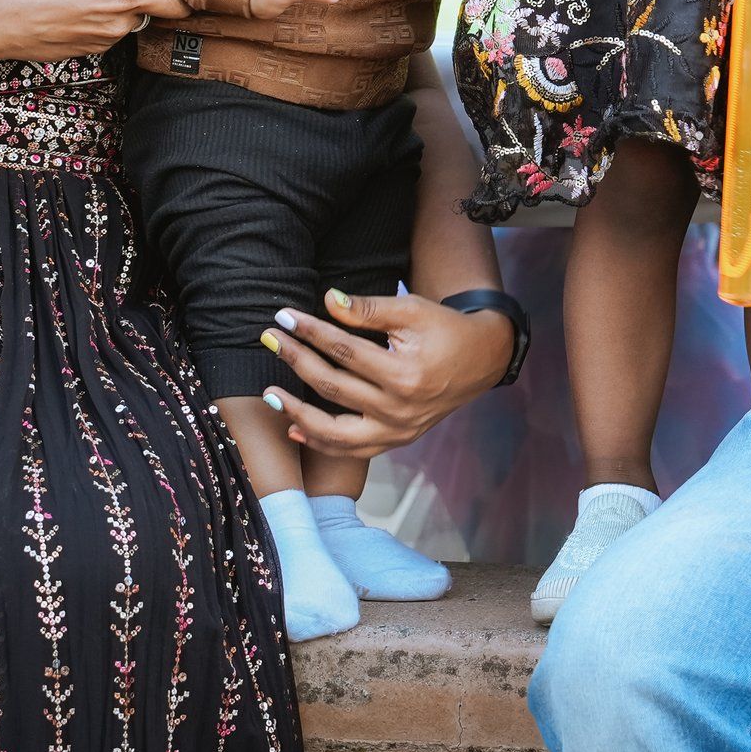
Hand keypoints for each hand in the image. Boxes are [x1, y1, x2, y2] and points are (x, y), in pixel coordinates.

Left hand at [262, 289, 515, 456]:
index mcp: (404, 374)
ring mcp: (398, 432)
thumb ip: (368, 309)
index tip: (284, 316)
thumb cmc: (444, 329)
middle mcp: (399, 410)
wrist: (481, 359)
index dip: (310, 331)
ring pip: (335, 432)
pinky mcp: (397, 441)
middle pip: (333, 386)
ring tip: (269, 393)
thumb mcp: (411, 310)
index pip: (343, 351)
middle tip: (269, 339)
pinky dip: (321, 441)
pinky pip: (353, 450)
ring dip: (297, 412)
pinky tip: (295, 427)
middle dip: (296, 359)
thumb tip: (326, 301)